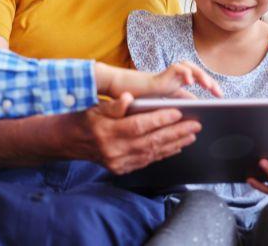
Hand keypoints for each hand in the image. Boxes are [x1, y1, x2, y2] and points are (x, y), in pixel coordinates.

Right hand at [74, 92, 202, 173]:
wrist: (71, 142)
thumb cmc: (87, 120)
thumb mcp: (97, 107)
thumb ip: (115, 104)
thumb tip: (129, 98)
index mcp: (108, 132)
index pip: (139, 126)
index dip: (160, 119)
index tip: (178, 112)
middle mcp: (115, 150)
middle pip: (151, 141)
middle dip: (176, 132)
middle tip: (195, 125)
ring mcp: (119, 162)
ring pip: (153, 153)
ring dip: (175, 144)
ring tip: (191, 135)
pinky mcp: (123, 168)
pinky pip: (148, 161)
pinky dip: (164, 153)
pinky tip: (177, 146)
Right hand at [98, 61, 221, 98]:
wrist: (119, 92)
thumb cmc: (136, 100)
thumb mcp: (160, 106)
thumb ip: (174, 107)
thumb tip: (190, 117)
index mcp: (174, 86)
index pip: (196, 83)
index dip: (210, 87)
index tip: (220, 97)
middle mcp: (172, 79)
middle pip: (196, 73)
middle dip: (209, 82)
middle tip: (219, 94)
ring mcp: (167, 76)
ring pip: (190, 67)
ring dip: (201, 75)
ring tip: (208, 86)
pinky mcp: (160, 75)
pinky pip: (177, 67)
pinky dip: (184, 72)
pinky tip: (189, 81)